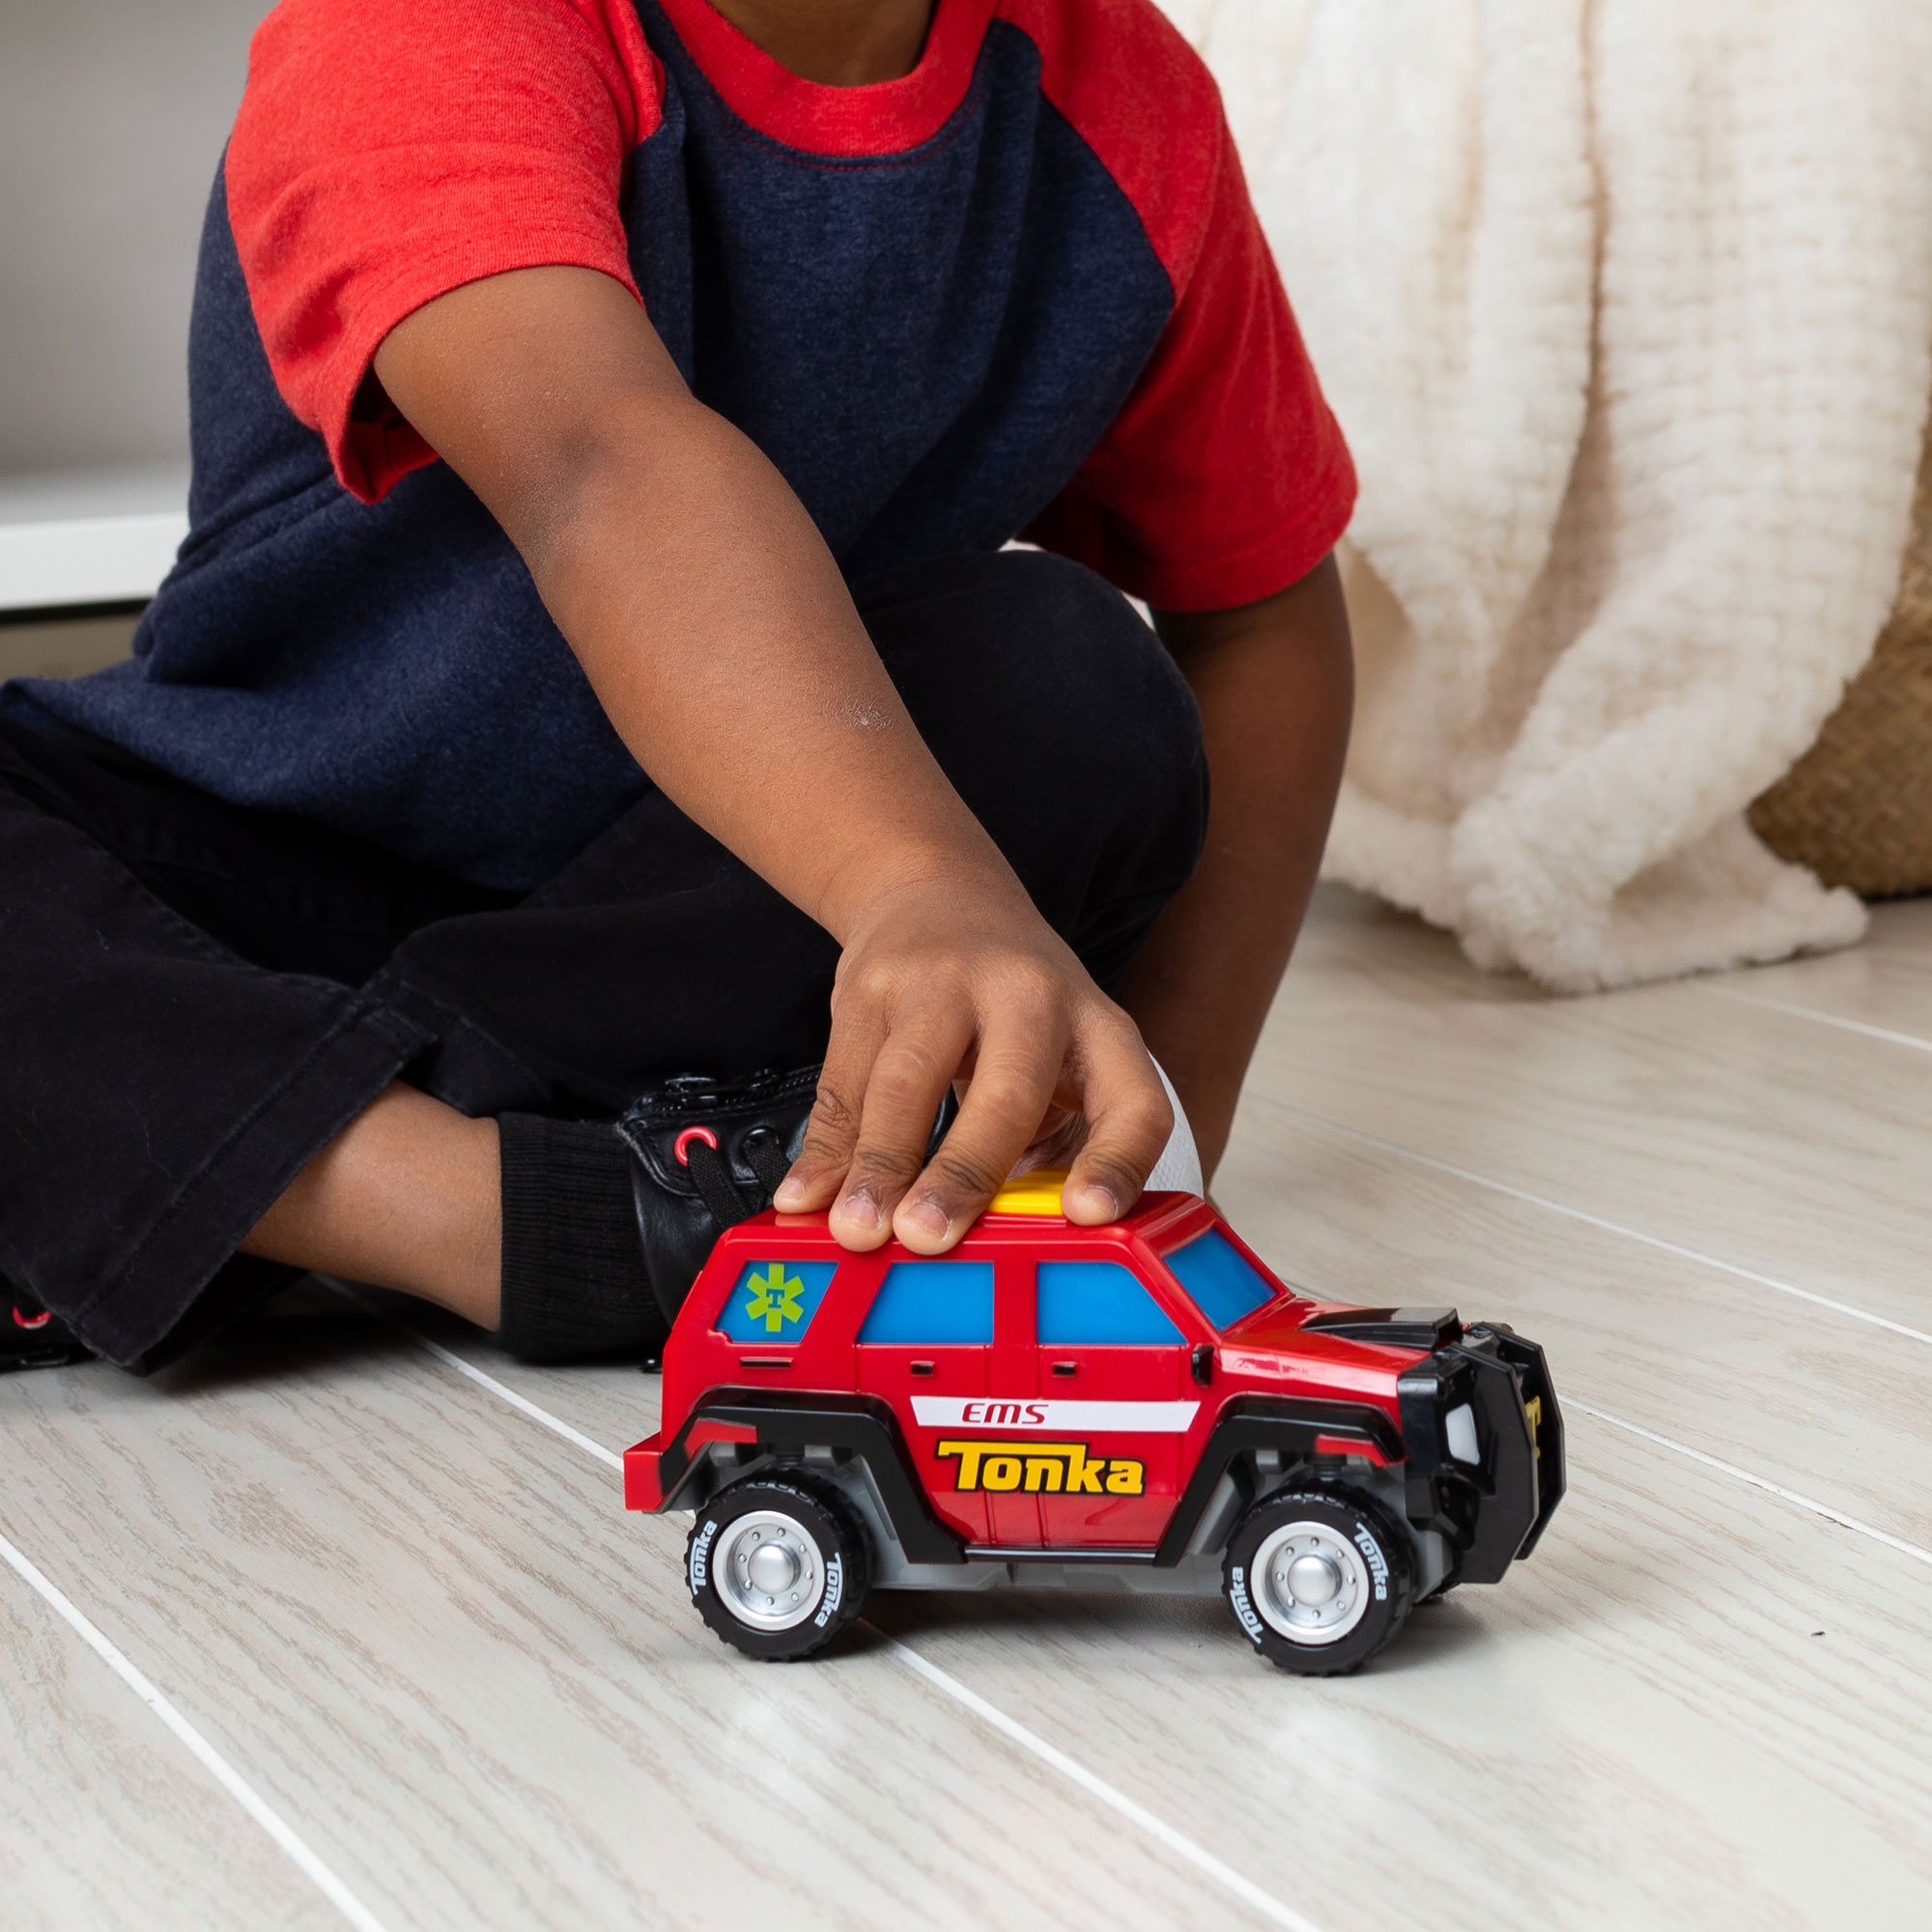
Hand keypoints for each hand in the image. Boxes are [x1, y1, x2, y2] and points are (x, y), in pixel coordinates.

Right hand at [773, 873, 1172, 1251]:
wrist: (939, 895)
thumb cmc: (1013, 1007)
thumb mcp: (1061, 1057)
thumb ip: (1047, 1147)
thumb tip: (1006, 1256)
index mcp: (1097, 1030)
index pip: (1131, 1103)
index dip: (1116, 1162)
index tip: (1086, 1215)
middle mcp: (1030, 998)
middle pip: (1007, 1091)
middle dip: (964, 1172)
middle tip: (928, 1237)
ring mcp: (945, 984)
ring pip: (908, 1082)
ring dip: (880, 1165)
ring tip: (860, 1230)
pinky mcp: (872, 986)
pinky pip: (843, 1080)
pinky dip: (823, 1148)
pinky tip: (808, 1195)